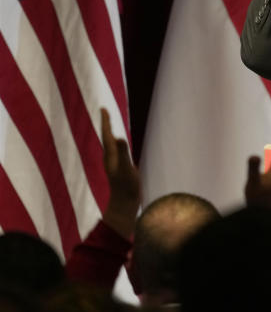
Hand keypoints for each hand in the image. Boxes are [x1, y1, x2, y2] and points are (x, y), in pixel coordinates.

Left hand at [100, 108, 139, 238]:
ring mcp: (113, 163)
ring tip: (109, 126)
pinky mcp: (118, 168)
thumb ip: (123, 152)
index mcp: (110, 154)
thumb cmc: (126, 185)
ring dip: (109, 133)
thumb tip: (119, 138)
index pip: (106, 134)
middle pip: (106, 136)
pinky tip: (118, 146)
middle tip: (105, 112)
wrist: (124, 202)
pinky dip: (116, 143)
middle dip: (106, 124)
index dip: (106, 121)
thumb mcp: (126, 167)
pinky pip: (115, 151)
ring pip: (109, 144)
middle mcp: (109, 157)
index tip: (103, 108)